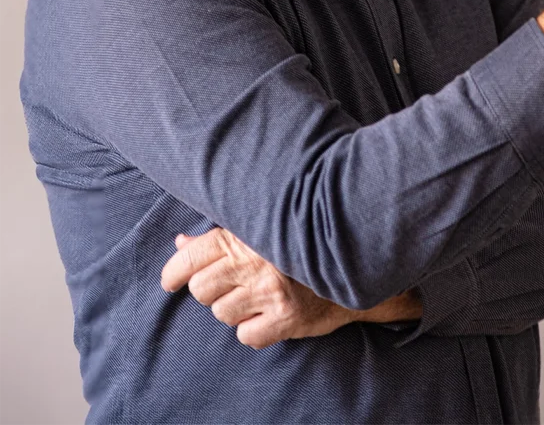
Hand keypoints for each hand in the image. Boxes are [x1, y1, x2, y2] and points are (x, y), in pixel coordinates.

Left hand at [160, 227, 356, 349]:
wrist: (348, 262)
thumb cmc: (294, 244)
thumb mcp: (256, 231)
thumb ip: (217, 239)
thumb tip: (180, 243)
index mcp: (244, 235)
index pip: (192, 256)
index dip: (173, 272)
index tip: (169, 281)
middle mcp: (255, 262)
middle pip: (201, 289)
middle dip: (210, 291)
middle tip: (231, 285)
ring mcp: (270, 291)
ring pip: (221, 314)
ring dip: (233, 309)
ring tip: (255, 296)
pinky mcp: (286, 318)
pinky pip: (246, 336)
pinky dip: (253, 330)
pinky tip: (267, 314)